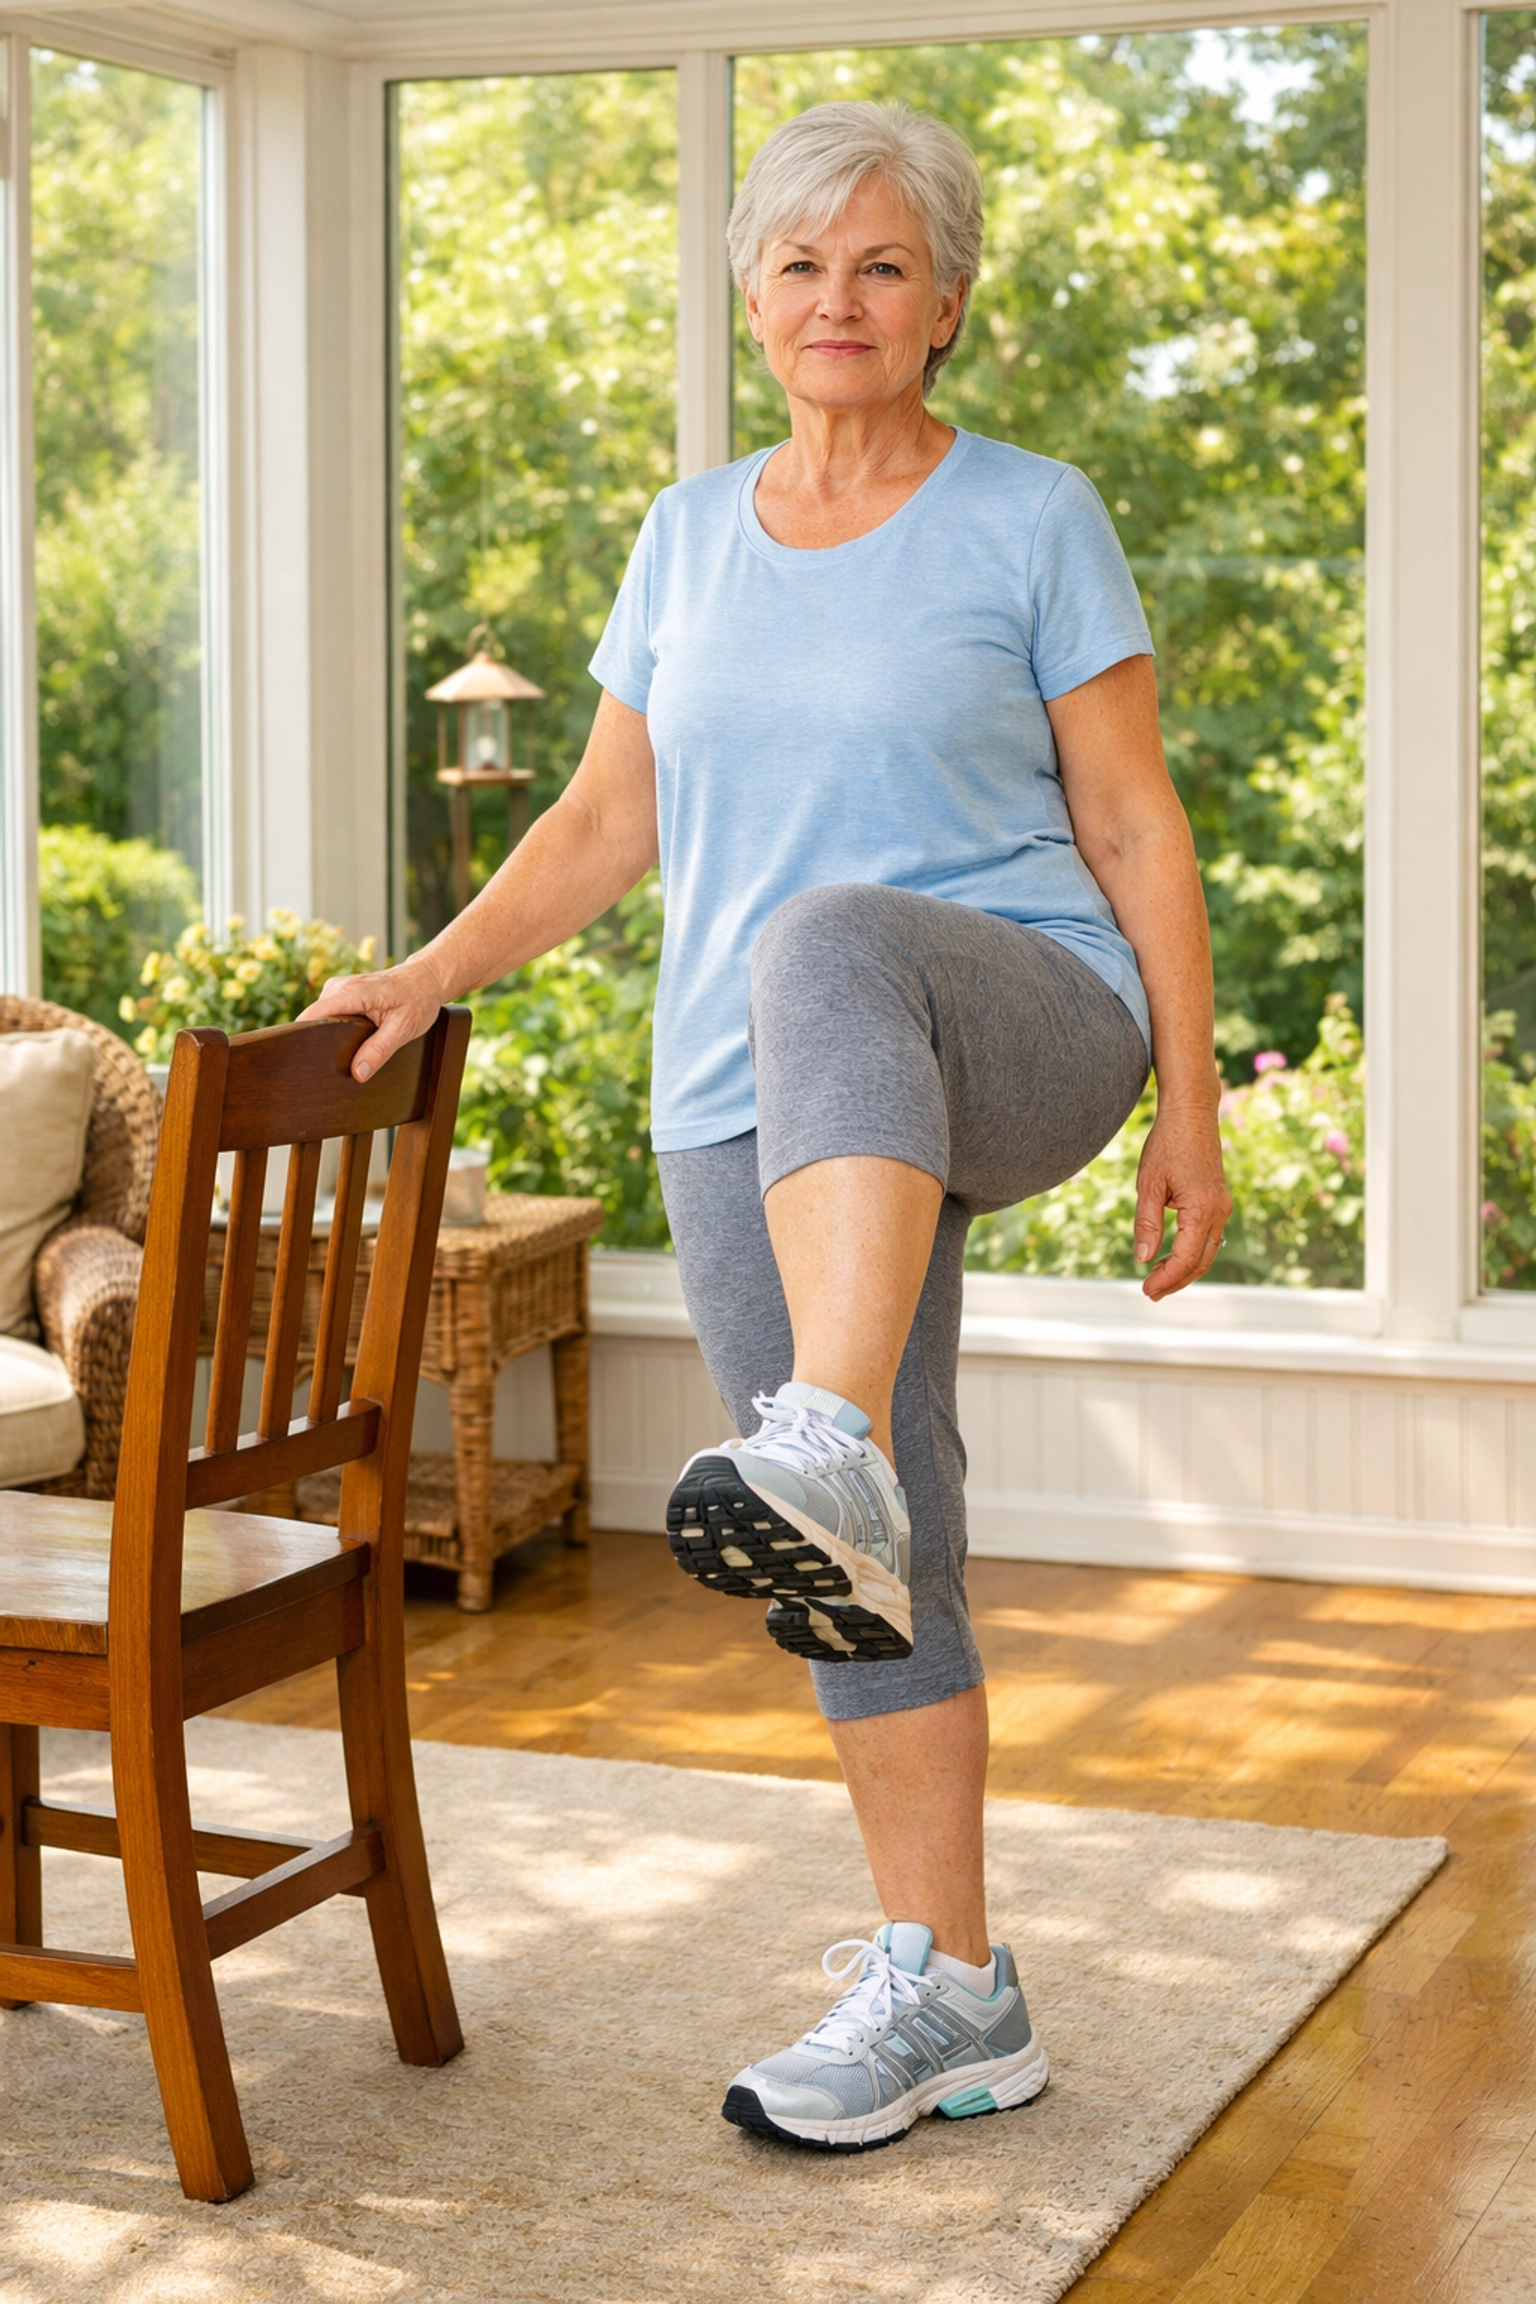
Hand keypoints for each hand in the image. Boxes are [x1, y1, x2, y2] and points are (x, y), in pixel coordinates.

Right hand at [301, 954, 448, 1081]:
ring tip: (342, 1053)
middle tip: (329, 1065)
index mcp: (352, 992)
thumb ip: (379, 1050)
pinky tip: (347, 1042)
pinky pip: (329, 1015)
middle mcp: (339, 987)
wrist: (426, 979)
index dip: (302, 1036)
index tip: (300, 1058)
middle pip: (314, 1019)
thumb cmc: (418, 1000)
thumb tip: (358, 1073)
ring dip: (327, 1036)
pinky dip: (334, 1029)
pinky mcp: (342, 994)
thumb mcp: (403, 1028)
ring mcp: (339, 989)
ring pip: (321, 1018)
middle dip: (318, 1041)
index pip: (313, 1015)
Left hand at [1134, 1103, 1231, 1300]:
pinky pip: (1208, 1238)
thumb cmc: (1167, 1144)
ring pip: (1207, 1252)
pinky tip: (1171, 1256)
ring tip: (1157, 1281)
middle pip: (1201, 1262)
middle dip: (1176, 1281)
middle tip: (1150, 1293)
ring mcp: (1222, 1207)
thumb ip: (1147, 1224)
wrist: (1192, 1114)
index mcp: (1202, 1209)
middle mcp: (1219, 1212)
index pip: (1186, 1259)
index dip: (1166, 1279)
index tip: (1146, 1290)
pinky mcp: (1219, 1202)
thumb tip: (1143, 1259)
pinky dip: (1191, 1253)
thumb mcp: (1149, 1184)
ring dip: (1184, 1270)